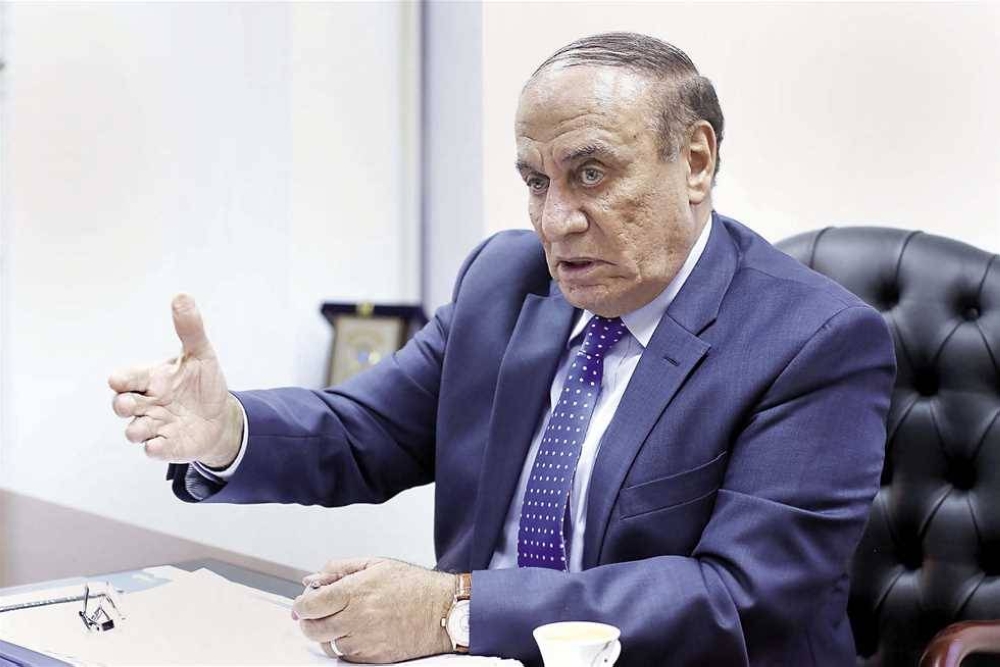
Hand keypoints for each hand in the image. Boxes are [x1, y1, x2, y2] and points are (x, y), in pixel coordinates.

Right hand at [108, 294, 241, 466]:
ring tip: (150, 424)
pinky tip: (160, 443)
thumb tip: (181, 296)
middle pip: (120, 405)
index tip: (119, 380)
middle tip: (132, 402)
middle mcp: (147, 404)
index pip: (125, 378)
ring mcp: (155, 426)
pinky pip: (153, 450)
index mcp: (151, 380)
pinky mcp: (166, 446)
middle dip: (122, 404)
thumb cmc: (203, 384)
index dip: (121, 379)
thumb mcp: (201, 354)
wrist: (220, 417)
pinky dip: (155, 448)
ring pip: (134, 431)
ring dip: (138, 428)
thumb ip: (190, 329)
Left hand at [292, 557, 455, 662]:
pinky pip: (344, 656)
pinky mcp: (373, 657)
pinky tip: (353, 632)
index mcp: (355, 591)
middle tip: (314, 614)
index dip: (301, 605)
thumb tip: (313, 580)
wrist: (442, 610)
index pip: (310, 605)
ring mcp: (364, 640)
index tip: (302, 603)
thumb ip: (339, 569)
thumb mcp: (376, 563)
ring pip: (327, 644)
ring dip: (326, 634)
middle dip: (308, 621)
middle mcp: (357, 617)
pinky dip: (342, 646)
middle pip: (313, 628)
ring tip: (338, 621)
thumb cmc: (414, 585)